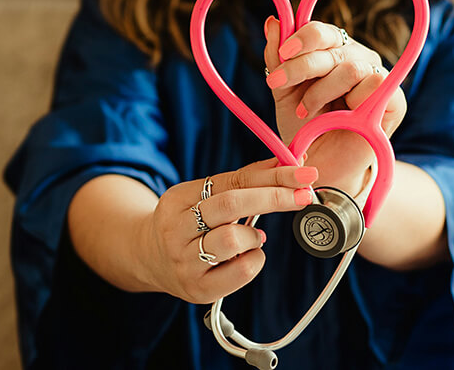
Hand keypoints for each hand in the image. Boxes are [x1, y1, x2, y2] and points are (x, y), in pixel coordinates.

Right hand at [141, 158, 318, 303]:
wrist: (149, 259)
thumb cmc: (189, 223)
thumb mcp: (204, 196)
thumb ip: (244, 181)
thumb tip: (289, 163)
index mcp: (177, 199)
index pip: (231, 181)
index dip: (271, 176)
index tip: (303, 173)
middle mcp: (175, 230)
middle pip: (230, 205)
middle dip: (274, 197)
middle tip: (304, 195)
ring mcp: (184, 262)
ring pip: (232, 240)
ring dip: (254, 235)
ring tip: (253, 237)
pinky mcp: (198, 289)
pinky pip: (240, 272)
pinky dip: (255, 259)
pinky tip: (248, 256)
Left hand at [262, 16, 406, 193]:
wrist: (320, 166)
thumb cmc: (305, 128)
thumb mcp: (284, 92)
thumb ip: (277, 58)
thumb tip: (273, 21)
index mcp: (333, 51)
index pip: (322, 31)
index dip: (302, 38)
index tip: (281, 55)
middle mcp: (357, 58)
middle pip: (333, 45)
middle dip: (301, 65)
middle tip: (278, 84)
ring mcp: (377, 77)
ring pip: (351, 67)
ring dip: (321, 91)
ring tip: (306, 111)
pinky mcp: (395, 100)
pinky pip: (376, 85)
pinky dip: (351, 102)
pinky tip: (339, 118)